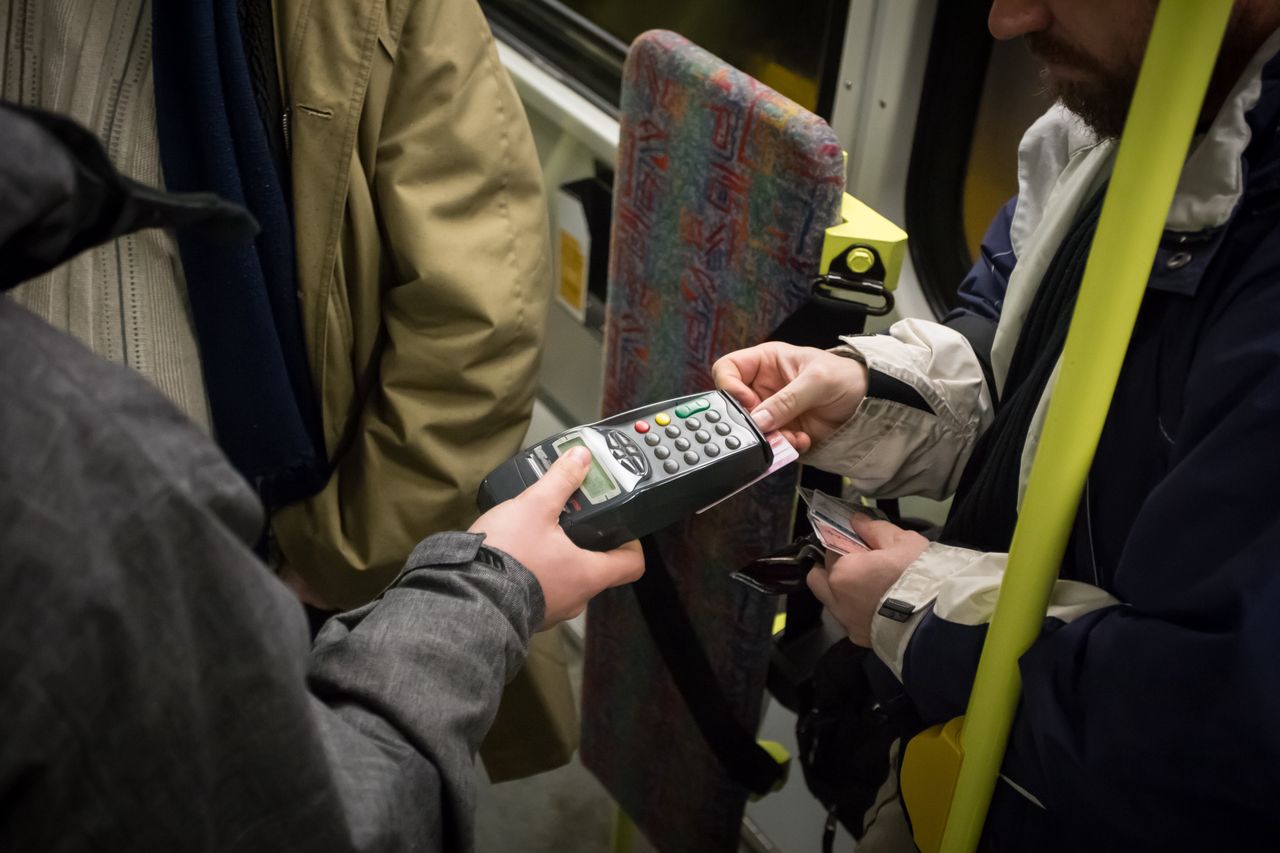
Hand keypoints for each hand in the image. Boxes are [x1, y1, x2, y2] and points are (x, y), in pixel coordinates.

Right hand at [469, 447, 643, 628]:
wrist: (465, 595)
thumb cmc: (506, 557)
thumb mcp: (535, 506)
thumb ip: (561, 480)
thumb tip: (580, 458)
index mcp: (588, 574)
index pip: (631, 564)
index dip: (632, 543)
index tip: (622, 527)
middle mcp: (576, 598)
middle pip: (598, 570)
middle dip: (588, 544)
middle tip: (575, 520)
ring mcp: (552, 609)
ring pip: (568, 581)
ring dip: (560, 558)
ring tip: (541, 533)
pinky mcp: (528, 614)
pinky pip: (542, 590)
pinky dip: (537, 573)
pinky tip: (519, 554)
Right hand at [712, 342, 867, 451]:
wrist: (870, 403)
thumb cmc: (846, 377)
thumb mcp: (817, 381)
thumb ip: (787, 399)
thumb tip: (759, 419)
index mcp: (765, 362)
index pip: (728, 369)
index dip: (729, 386)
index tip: (746, 402)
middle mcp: (763, 387)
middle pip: (734, 405)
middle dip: (751, 420)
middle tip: (767, 426)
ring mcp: (772, 411)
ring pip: (751, 429)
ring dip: (769, 437)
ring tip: (792, 435)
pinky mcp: (782, 431)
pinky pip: (769, 444)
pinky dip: (783, 447)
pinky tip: (802, 439)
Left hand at [806, 513, 927, 645]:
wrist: (937, 621)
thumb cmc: (919, 577)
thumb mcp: (903, 542)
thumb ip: (875, 529)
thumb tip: (857, 521)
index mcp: (842, 571)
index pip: (831, 547)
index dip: (846, 543)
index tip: (860, 543)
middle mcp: (836, 599)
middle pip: (819, 577)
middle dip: (832, 568)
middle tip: (858, 564)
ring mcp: (846, 622)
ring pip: (830, 600)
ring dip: (842, 591)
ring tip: (869, 586)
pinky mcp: (859, 639)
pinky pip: (848, 620)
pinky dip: (856, 611)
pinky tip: (876, 605)